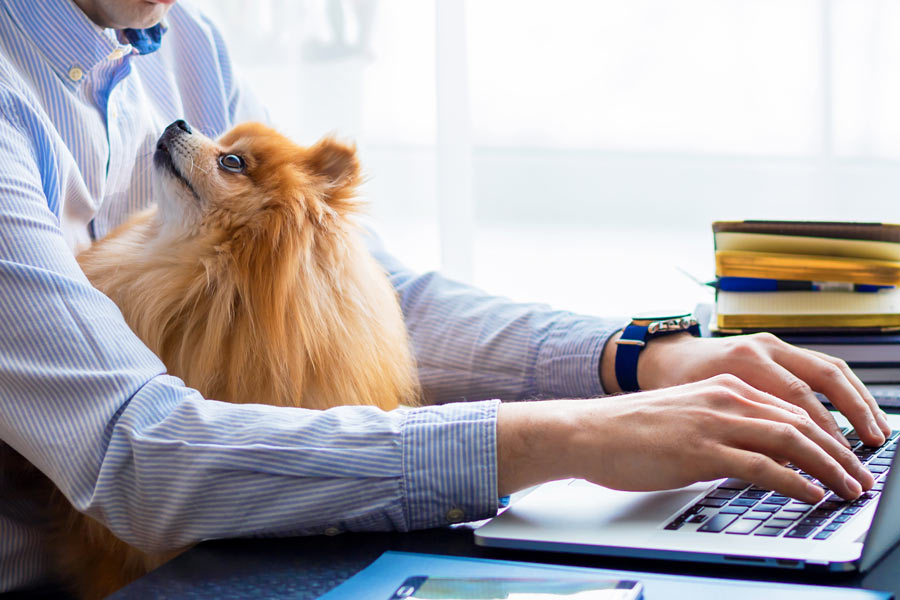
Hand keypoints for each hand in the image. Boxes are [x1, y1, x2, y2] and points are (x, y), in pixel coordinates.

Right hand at [496, 375, 874, 500]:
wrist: (587, 431)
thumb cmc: (629, 429)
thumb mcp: (686, 418)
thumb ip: (722, 427)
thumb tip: (755, 456)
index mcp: (724, 387)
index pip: (792, 407)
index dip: (827, 434)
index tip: (846, 457)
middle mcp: (725, 397)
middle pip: (801, 421)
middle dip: (839, 452)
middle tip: (859, 477)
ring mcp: (714, 422)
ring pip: (790, 440)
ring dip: (827, 467)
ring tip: (847, 489)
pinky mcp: (700, 450)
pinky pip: (761, 465)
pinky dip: (793, 481)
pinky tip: (810, 494)